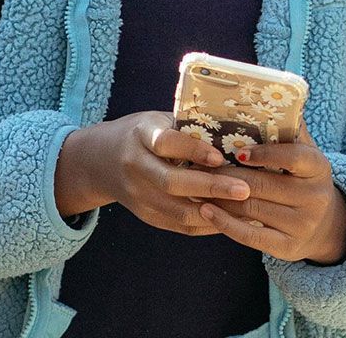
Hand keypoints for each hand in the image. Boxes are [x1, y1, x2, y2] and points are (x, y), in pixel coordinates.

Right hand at [54, 111, 251, 235]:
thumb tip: (236, 135)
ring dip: (215, 212)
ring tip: (245, 206)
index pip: (165, 143)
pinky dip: (207, 224)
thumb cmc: (144, 134)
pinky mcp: (145, 216)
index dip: (193, 150)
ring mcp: (138, 196)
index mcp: (141, 135)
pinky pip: (179, 226)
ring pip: (178, 211)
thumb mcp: (159, 120)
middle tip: (244, 188)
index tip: (220, 156)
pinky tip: (232, 218)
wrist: (101, 160)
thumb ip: (189, 128)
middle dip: (212, 187)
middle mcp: (135, 166)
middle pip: (172, 183)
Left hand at [200, 130, 345, 263]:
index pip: (293, 157)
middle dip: (228, 174)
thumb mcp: (305, 153)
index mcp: (318, 167)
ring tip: (195, 185)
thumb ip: (289, 130)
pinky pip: (251, 236)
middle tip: (200, 166)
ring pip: (251, 209)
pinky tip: (206, 210)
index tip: (238, 151)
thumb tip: (270, 96)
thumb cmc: (303, 179)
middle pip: (263, 185)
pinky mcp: (288, 248)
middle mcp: (314, 196)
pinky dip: (225, 223)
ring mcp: (303, 224)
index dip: (264, 154)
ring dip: (219, 196)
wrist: (325, 226)